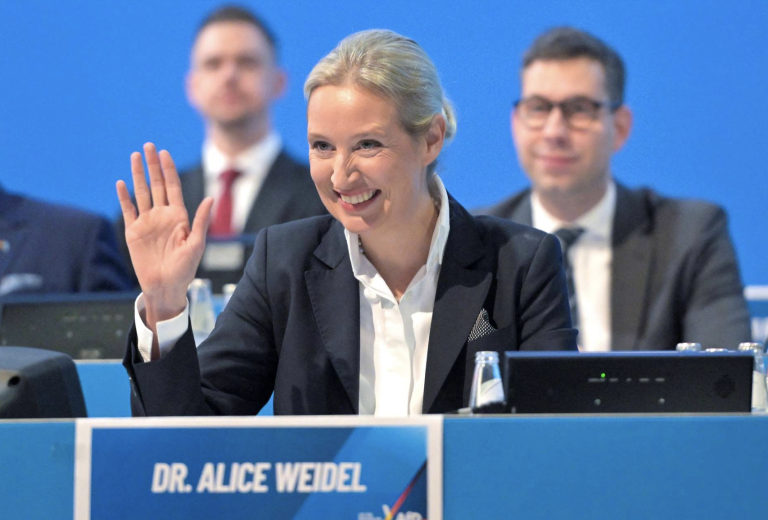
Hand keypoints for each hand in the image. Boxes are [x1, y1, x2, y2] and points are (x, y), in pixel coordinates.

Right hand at [116, 143, 213, 331]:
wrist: (165, 287)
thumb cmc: (185, 269)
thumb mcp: (196, 245)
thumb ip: (201, 221)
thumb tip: (209, 198)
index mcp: (179, 216)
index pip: (173, 187)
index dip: (169, 170)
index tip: (164, 153)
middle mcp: (162, 215)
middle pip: (157, 184)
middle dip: (153, 165)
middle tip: (148, 146)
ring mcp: (147, 222)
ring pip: (142, 193)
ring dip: (138, 175)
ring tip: (134, 156)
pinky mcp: (134, 232)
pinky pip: (128, 210)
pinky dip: (124, 196)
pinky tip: (121, 182)